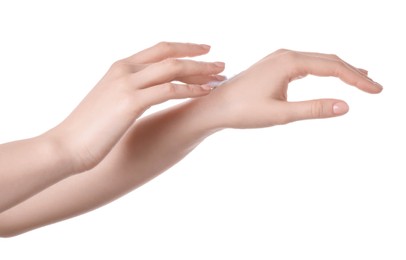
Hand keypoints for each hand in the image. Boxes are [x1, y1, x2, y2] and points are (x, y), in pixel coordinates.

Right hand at [48, 42, 224, 171]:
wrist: (66, 146)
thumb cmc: (89, 129)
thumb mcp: (110, 102)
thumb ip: (129, 92)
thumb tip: (145, 96)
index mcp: (120, 67)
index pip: (159, 49)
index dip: (184, 48)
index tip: (204, 51)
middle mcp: (125, 69)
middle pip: (170, 54)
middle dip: (198, 57)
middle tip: (220, 64)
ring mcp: (127, 84)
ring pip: (173, 69)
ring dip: (200, 72)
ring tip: (221, 76)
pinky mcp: (131, 102)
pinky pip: (169, 90)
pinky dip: (191, 90)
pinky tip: (206, 92)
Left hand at [205, 49, 381, 128]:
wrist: (214, 106)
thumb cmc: (242, 111)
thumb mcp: (280, 114)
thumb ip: (313, 109)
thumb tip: (345, 106)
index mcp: (289, 62)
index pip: (333, 68)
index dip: (357, 79)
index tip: (376, 90)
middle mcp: (286, 55)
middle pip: (328, 60)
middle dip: (353, 73)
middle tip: (375, 87)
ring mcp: (279, 59)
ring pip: (317, 61)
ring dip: (340, 70)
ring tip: (361, 79)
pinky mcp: (274, 66)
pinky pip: (306, 64)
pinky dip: (323, 71)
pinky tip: (330, 76)